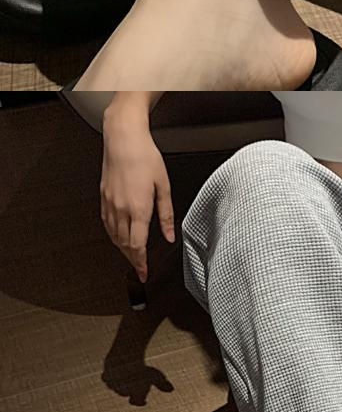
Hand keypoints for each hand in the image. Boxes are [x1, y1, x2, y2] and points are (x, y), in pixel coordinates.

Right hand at [100, 98, 174, 281]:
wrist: (123, 138)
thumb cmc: (145, 156)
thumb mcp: (164, 186)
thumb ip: (166, 214)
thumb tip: (169, 235)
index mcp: (139, 208)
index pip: (138, 246)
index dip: (141, 263)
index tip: (144, 273)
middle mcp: (121, 209)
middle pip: (124, 245)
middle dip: (132, 260)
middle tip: (138, 269)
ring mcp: (110, 203)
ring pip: (114, 236)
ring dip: (122, 250)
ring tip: (131, 257)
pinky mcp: (103, 197)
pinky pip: (106, 223)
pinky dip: (113, 235)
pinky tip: (118, 237)